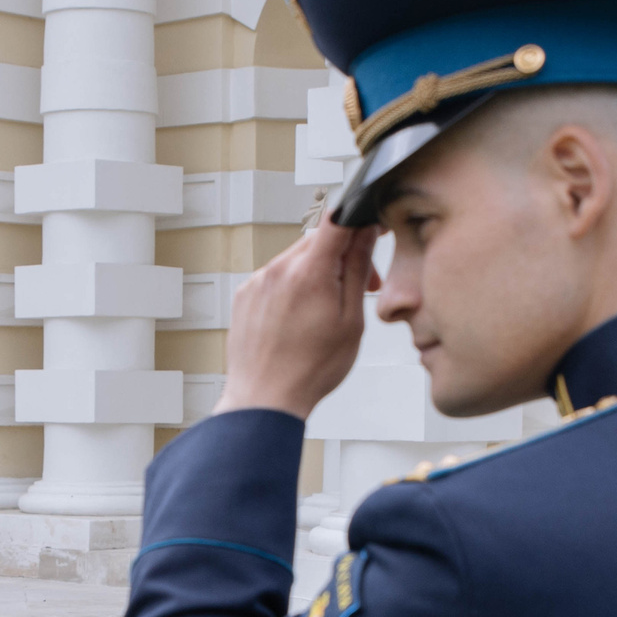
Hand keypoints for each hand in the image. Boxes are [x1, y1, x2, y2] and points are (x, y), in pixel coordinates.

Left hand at [216, 219, 381, 420]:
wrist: (264, 399)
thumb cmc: (311, 369)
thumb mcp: (351, 321)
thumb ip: (358, 270)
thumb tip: (365, 231)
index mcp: (309, 272)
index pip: (338, 219)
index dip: (360, 217)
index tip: (372, 228)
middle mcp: (278, 269)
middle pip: (319, 241)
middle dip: (343, 255)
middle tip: (361, 287)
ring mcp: (257, 281)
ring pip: (296, 259)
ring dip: (317, 272)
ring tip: (326, 310)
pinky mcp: (244, 294)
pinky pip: (275, 277)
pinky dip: (292, 287)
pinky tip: (299, 319)